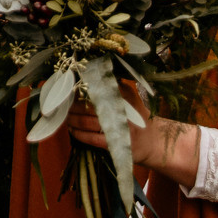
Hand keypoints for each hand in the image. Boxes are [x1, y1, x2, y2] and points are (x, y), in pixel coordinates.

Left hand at [69, 86, 198, 180]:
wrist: (153, 142)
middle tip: (64, 105)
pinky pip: (91, 138)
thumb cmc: (137, 117)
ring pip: (87, 122)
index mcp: (124, 95)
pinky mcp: (115, 144)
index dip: (80, 90)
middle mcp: (121, 110)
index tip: (69, 90)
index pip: (96, 89)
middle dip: (73, 106)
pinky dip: (79, 134)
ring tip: (67, 117)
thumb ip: (115, 84)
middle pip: (89, 106)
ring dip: (73, 120)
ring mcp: (119, 128)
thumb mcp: (130, 97)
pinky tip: (73, 131)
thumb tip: (92, 73)